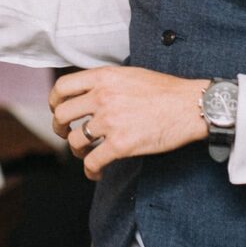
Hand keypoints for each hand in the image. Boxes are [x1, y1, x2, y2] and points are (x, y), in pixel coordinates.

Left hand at [49, 66, 210, 180]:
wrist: (191, 106)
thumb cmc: (166, 91)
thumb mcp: (130, 74)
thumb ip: (106, 82)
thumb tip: (90, 92)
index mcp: (103, 77)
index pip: (63, 86)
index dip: (54, 100)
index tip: (57, 109)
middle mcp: (102, 97)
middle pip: (63, 115)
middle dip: (60, 128)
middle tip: (66, 134)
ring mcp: (110, 121)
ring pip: (75, 140)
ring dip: (76, 150)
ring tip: (85, 154)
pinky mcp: (121, 144)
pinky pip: (93, 161)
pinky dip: (90, 170)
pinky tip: (96, 172)